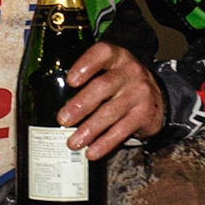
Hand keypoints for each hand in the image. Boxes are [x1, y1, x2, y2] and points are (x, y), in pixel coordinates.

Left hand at [56, 43, 163, 160]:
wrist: (158, 98)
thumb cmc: (120, 83)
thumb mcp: (108, 71)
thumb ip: (86, 77)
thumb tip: (47, 97)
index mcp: (116, 57)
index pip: (102, 53)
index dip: (86, 64)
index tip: (70, 80)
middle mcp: (130, 73)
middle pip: (104, 86)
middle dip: (81, 104)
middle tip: (62, 119)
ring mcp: (139, 94)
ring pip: (111, 112)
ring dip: (89, 129)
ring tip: (72, 141)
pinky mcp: (144, 115)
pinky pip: (122, 130)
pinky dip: (105, 143)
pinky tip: (91, 151)